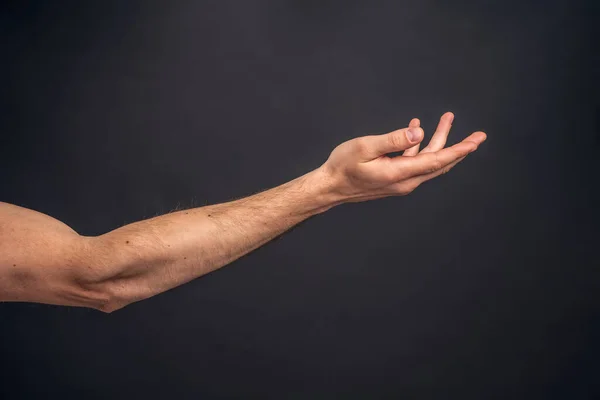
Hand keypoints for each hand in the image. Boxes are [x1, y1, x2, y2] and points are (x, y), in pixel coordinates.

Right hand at [320, 112, 486, 202]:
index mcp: (400, 174)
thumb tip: (419, 133)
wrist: (329, 187)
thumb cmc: (342, 167)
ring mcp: (401, 181)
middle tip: (478, 135)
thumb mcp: (365, 147)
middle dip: (459, 147)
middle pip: (440, 163)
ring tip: (446, 118)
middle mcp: (405, 181)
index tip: (476, 141)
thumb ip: (393, 140)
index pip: (437, 161)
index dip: (459, 150)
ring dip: (439, 140)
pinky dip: (420, 145)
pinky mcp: (395, 178)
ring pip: (428, 161)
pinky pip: (414, 162)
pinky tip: (417, 129)